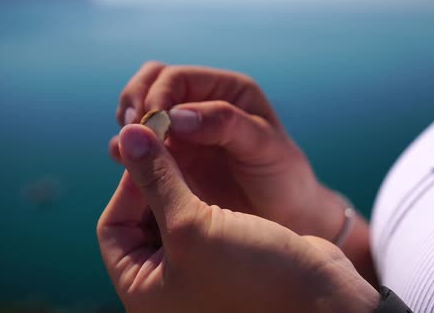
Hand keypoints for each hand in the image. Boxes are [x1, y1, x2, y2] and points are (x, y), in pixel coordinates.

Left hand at [98, 125, 378, 312]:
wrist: (319, 297)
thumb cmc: (251, 275)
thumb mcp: (191, 225)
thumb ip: (157, 179)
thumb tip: (128, 136)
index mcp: (144, 290)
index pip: (114, 227)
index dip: (127, 185)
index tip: (148, 150)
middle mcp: (166, 283)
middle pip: (143, 218)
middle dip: (154, 180)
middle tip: (168, 142)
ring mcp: (197, 269)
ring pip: (174, 213)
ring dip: (178, 181)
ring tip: (188, 148)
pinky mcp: (225, 254)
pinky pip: (202, 216)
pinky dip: (202, 192)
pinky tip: (212, 169)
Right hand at [109, 62, 347, 240]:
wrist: (287, 216)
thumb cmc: (284, 179)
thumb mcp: (265, 147)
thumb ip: (226, 124)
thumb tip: (175, 116)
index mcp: (227, 91)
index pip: (176, 77)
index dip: (156, 96)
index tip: (150, 125)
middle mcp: (202, 105)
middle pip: (151, 84)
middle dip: (135, 102)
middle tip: (130, 130)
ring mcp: (185, 132)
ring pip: (141, 112)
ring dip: (129, 126)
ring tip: (126, 148)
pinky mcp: (174, 159)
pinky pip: (142, 147)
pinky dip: (129, 151)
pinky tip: (130, 166)